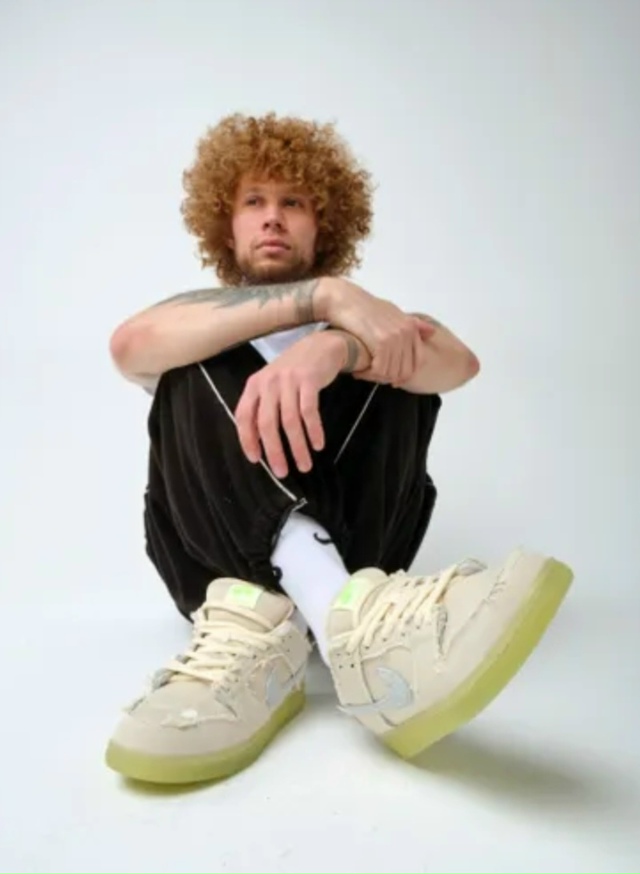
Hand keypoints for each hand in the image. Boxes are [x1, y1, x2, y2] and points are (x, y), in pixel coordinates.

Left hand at [234, 331, 344, 477]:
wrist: (320, 346)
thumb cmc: (292, 372)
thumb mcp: (271, 385)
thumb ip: (263, 407)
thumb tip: (260, 443)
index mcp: (254, 385)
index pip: (244, 416)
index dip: (247, 440)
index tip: (255, 460)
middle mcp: (268, 382)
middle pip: (267, 423)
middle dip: (274, 451)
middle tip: (282, 472)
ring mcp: (288, 380)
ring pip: (290, 421)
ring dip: (298, 447)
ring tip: (305, 465)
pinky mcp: (309, 380)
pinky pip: (310, 412)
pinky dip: (314, 431)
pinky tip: (318, 445)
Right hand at [323, 279, 434, 384]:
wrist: (344, 300)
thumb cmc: (365, 307)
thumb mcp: (392, 312)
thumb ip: (412, 324)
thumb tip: (432, 331)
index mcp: (411, 327)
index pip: (417, 362)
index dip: (403, 375)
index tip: (389, 378)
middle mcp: (407, 333)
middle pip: (405, 371)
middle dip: (388, 378)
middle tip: (372, 376)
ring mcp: (395, 337)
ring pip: (391, 373)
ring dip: (376, 378)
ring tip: (363, 373)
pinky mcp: (382, 342)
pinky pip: (380, 370)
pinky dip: (368, 375)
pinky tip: (358, 372)